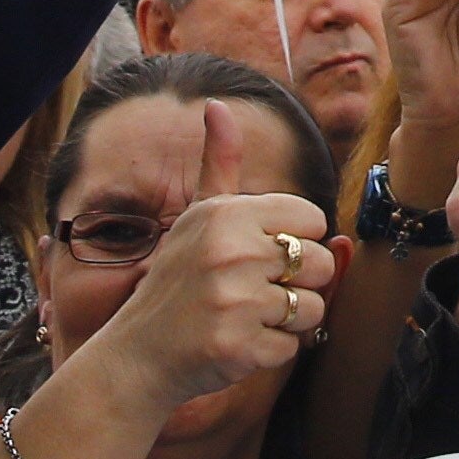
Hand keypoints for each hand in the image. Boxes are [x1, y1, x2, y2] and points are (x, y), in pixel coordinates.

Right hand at [84, 107, 332, 410]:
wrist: (138, 354)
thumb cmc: (177, 280)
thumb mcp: (197, 215)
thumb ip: (218, 162)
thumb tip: (216, 104)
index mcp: (227, 215)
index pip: (312, 219)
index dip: (296, 240)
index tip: (263, 254)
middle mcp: (232, 253)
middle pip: (320, 263)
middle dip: (298, 283)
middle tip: (255, 291)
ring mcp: (236, 302)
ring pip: (313, 308)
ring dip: (289, 320)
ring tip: (248, 317)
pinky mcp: (240, 348)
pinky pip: (293, 347)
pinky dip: (271, 350)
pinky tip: (238, 343)